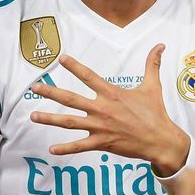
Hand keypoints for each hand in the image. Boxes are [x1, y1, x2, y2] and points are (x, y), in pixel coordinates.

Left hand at [29, 44, 191, 176]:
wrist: (160, 140)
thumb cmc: (155, 113)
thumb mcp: (153, 86)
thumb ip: (152, 65)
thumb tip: (161, 45)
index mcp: (112, 93)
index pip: (89, 76)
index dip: (74, 66)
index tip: (61, 59)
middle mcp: (102, 109)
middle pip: (70, 98)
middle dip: (50, 92)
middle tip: (34, 86)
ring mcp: (100, 127)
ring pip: (69, 122)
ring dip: (50, 119)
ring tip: (33, 116)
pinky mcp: (101, 143)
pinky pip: (79, 146)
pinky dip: (65, 148)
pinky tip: (51, 149)